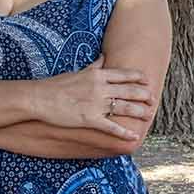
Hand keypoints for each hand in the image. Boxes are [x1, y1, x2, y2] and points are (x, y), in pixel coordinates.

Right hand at [34, 56, 153, 139]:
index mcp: (97, 75)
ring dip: (139, 111)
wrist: (39, 98)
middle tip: (153, 99)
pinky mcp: (89, 119)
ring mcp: (95, 104)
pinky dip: (124, 132)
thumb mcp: (78, 71)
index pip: (123, 75)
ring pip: (124, 107)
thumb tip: (104, 58)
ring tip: (149, 114)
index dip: (138, 78)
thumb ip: (94, 66)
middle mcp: (100, 88)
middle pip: (129, 91)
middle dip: (143, 95)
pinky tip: (134, 135)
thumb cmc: (57, 85)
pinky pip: (111, 126)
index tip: (147, 80)